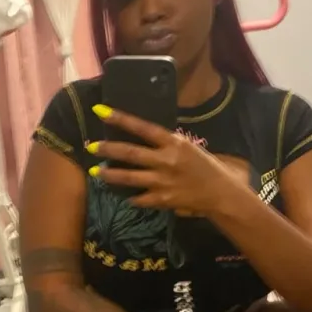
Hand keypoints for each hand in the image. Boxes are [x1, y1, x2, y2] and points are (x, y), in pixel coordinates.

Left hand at [88, 105, 249, 215]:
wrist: (221, 193)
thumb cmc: (205, 167)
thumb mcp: (188, 148)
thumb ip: (166, 144)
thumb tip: (143, 137)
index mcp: (174, 143)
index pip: (142, 127)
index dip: (120, 119)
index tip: (101, 111)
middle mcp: (166, 160)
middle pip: (130, 153)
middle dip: (107, 149)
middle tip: (90, 146)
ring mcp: (163, 182)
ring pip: (129, 177)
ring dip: (109, 175)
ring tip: (95, 172)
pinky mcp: (163, 200)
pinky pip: (140, 198)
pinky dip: (130, 197)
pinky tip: (123, 195)